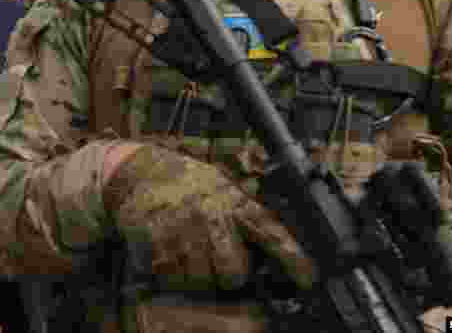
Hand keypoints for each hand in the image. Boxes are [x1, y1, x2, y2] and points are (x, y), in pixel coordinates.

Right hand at [105, 144, 316, 292]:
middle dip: (229, 274)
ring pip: (202, 280)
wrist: (141, 171)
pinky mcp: (156, 241)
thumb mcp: (224, 188)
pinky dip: (172, 271)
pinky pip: (172, 276)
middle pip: (234, 274)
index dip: (294, 259)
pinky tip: (171, 249)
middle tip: (219, 258)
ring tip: (191, 249)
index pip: (272, 233)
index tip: (310, 279)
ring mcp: (182, 230)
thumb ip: (247, 215)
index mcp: (234, 202)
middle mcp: (211, 216)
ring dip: (198, 274)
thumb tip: (276, 251)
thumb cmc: (190, 183)